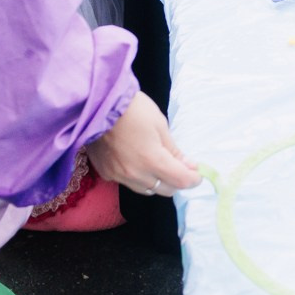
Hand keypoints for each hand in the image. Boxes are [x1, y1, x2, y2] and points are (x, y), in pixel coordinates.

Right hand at [84, 96, 201, 195]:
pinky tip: (137, 163)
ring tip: (159, 165)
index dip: (193, 179)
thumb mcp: (160, 125)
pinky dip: (138, 177)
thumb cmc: (133, 109)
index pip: (180, 181)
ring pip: (147, 189)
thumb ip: (174, 150)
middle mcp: (135, 174)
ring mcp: (118, 176)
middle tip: (180, 166)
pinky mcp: (106, 173)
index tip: (197, 174)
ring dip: (158, 181)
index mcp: (151, 160)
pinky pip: (128, 183)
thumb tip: (188, 166)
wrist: (97, 104)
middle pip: (165, 190)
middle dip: (177, 180)